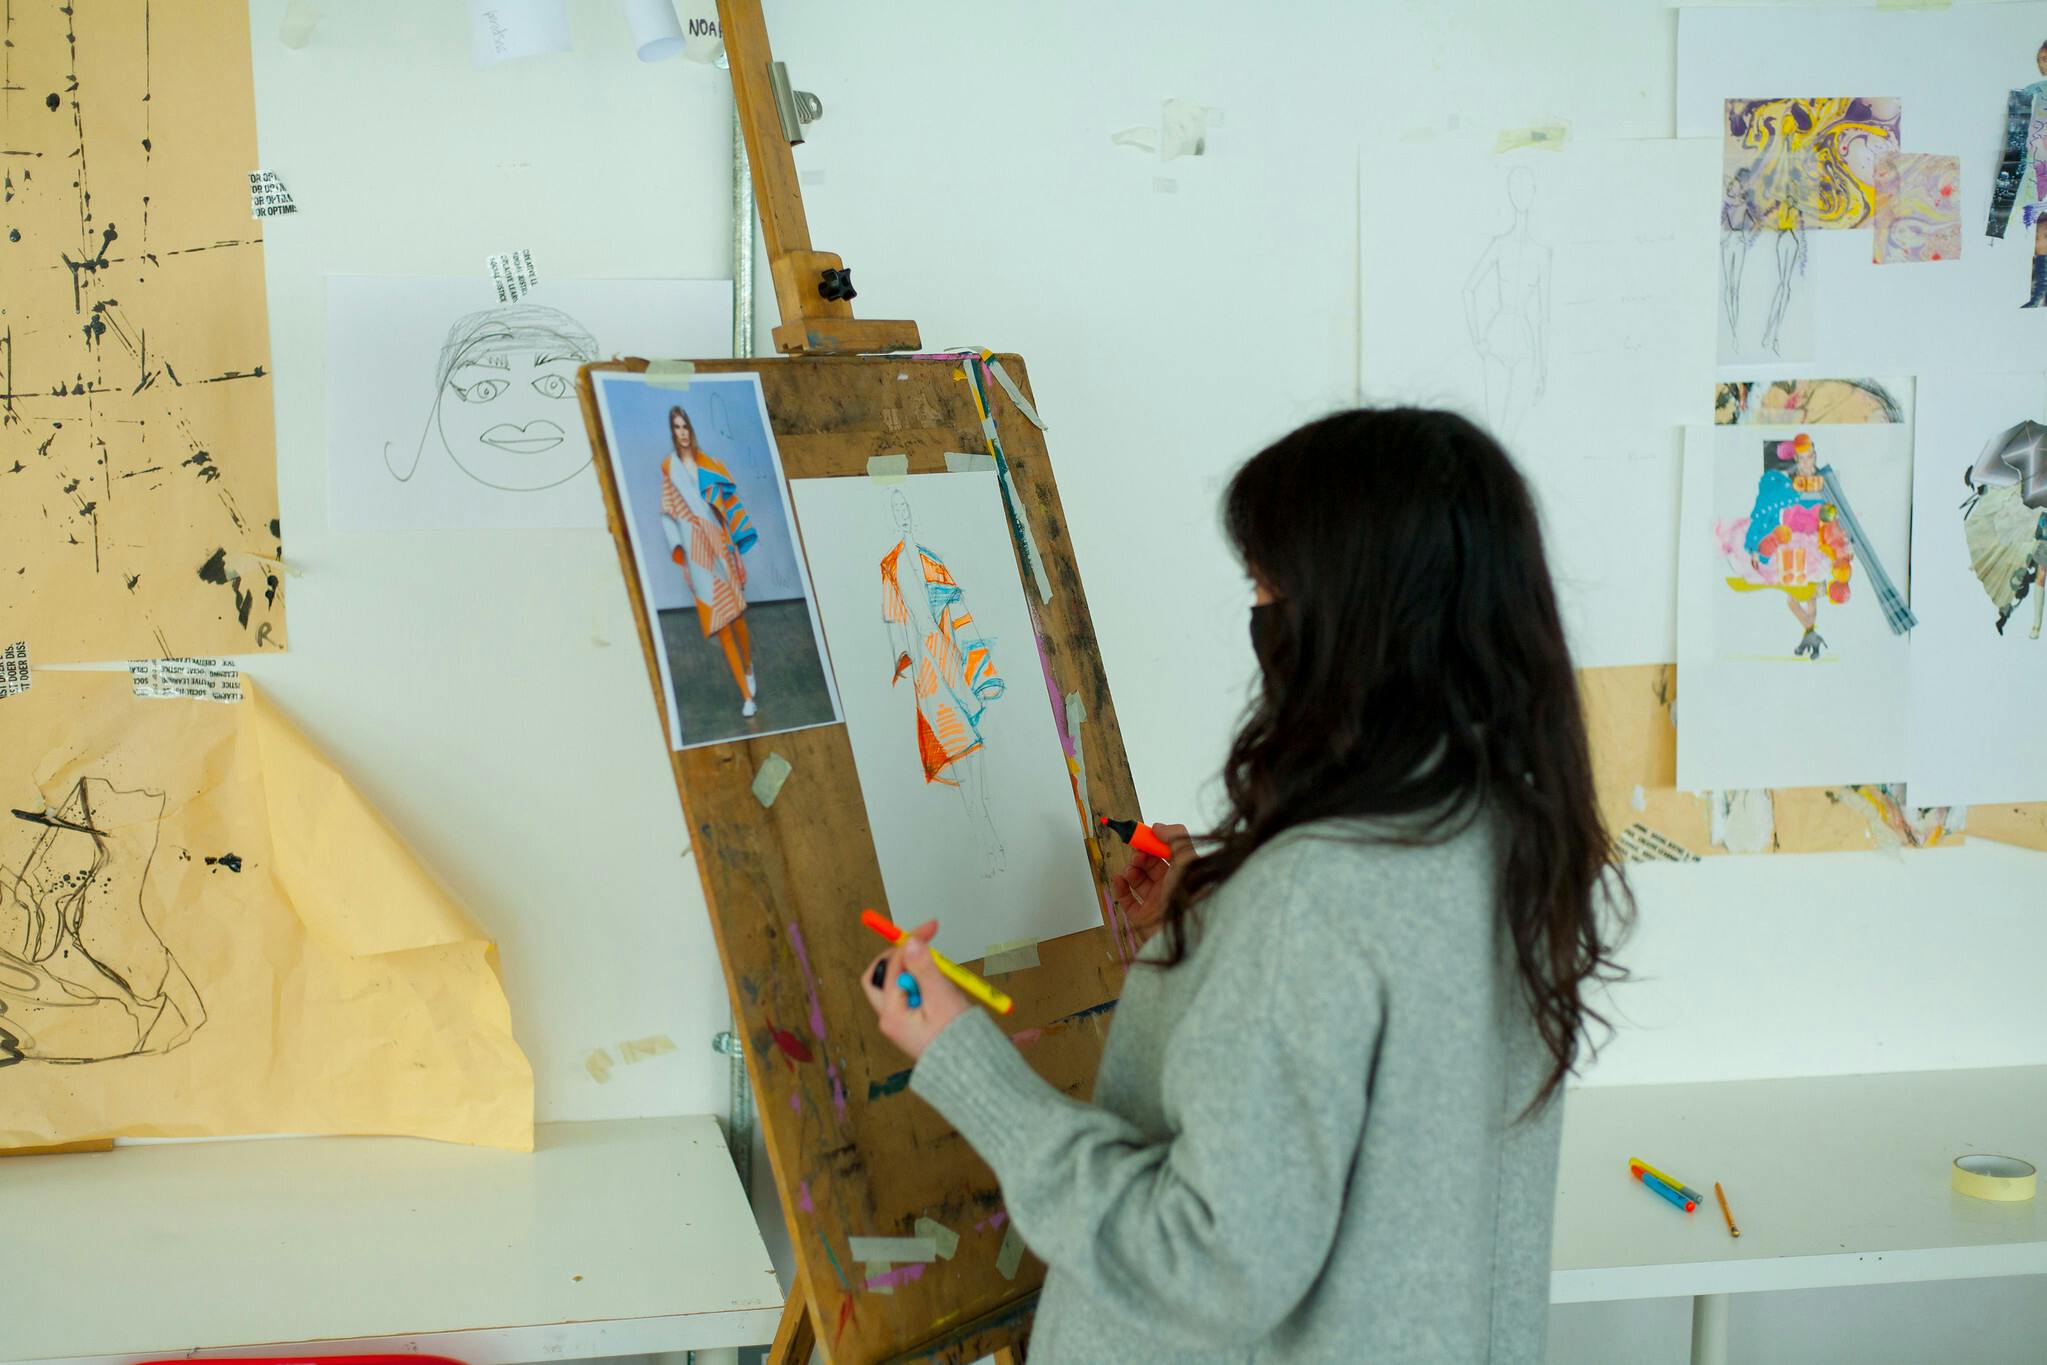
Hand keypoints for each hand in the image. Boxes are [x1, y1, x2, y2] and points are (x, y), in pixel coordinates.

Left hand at [860, 919, 970, 1060]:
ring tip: (943, 982)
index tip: (930, 929)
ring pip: (896, 986)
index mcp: (891, 1015)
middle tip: (921, 946)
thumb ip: (925, 969)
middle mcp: (890, 1019)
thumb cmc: (959, 1044)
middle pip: (882, 977)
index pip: (893, 966)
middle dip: (900, 958)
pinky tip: (944, 993)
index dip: (910, 943)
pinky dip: (924, 987)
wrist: (972, 1076)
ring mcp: (900, 1023)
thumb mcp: (942, 999)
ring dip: (916, 973)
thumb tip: (910, 943)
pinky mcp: (912, 1025)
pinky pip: (911, 997)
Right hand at [1109, 821, 1192, 930]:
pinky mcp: (1143, 917)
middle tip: (1137, 854)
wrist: (1187, 934)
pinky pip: (1127, 900)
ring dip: (1130, 869)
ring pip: (1137, 880)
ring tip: (1131, 870)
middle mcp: (1170, 886)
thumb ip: (1175, 838)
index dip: (1153, 842)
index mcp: (1183, 873)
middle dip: (1139, 855)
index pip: (1166, 852)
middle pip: (1149, 864)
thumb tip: (1157, 826)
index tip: (1141, 834)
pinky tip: (1119, 879)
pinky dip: (1120, 888)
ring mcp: (1156, 902)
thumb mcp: (1188, 861)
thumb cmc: (1190, 897)